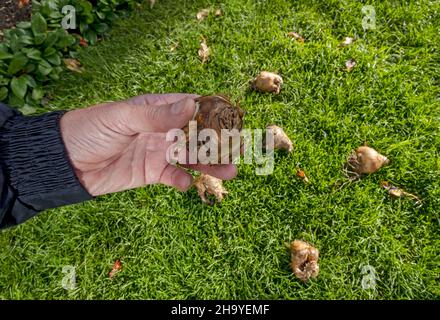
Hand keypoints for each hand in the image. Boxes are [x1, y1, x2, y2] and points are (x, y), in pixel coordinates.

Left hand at [60, 94, 236, 195]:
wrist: (66, 163)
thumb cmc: (91, 130)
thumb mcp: (123, 119)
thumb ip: (158, 116)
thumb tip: (193, 105)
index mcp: (157, 109)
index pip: (191, 107)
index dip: (214, 113)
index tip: (234, 120)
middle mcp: (162, 130)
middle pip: (197, 135)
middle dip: (219, 142)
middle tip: (241, 150)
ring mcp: (158, 152)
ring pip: (191, 158)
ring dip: (209, 165)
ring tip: (229, 173)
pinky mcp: (151, 173)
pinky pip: (172, 177)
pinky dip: (181, 181)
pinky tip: (184, 184)